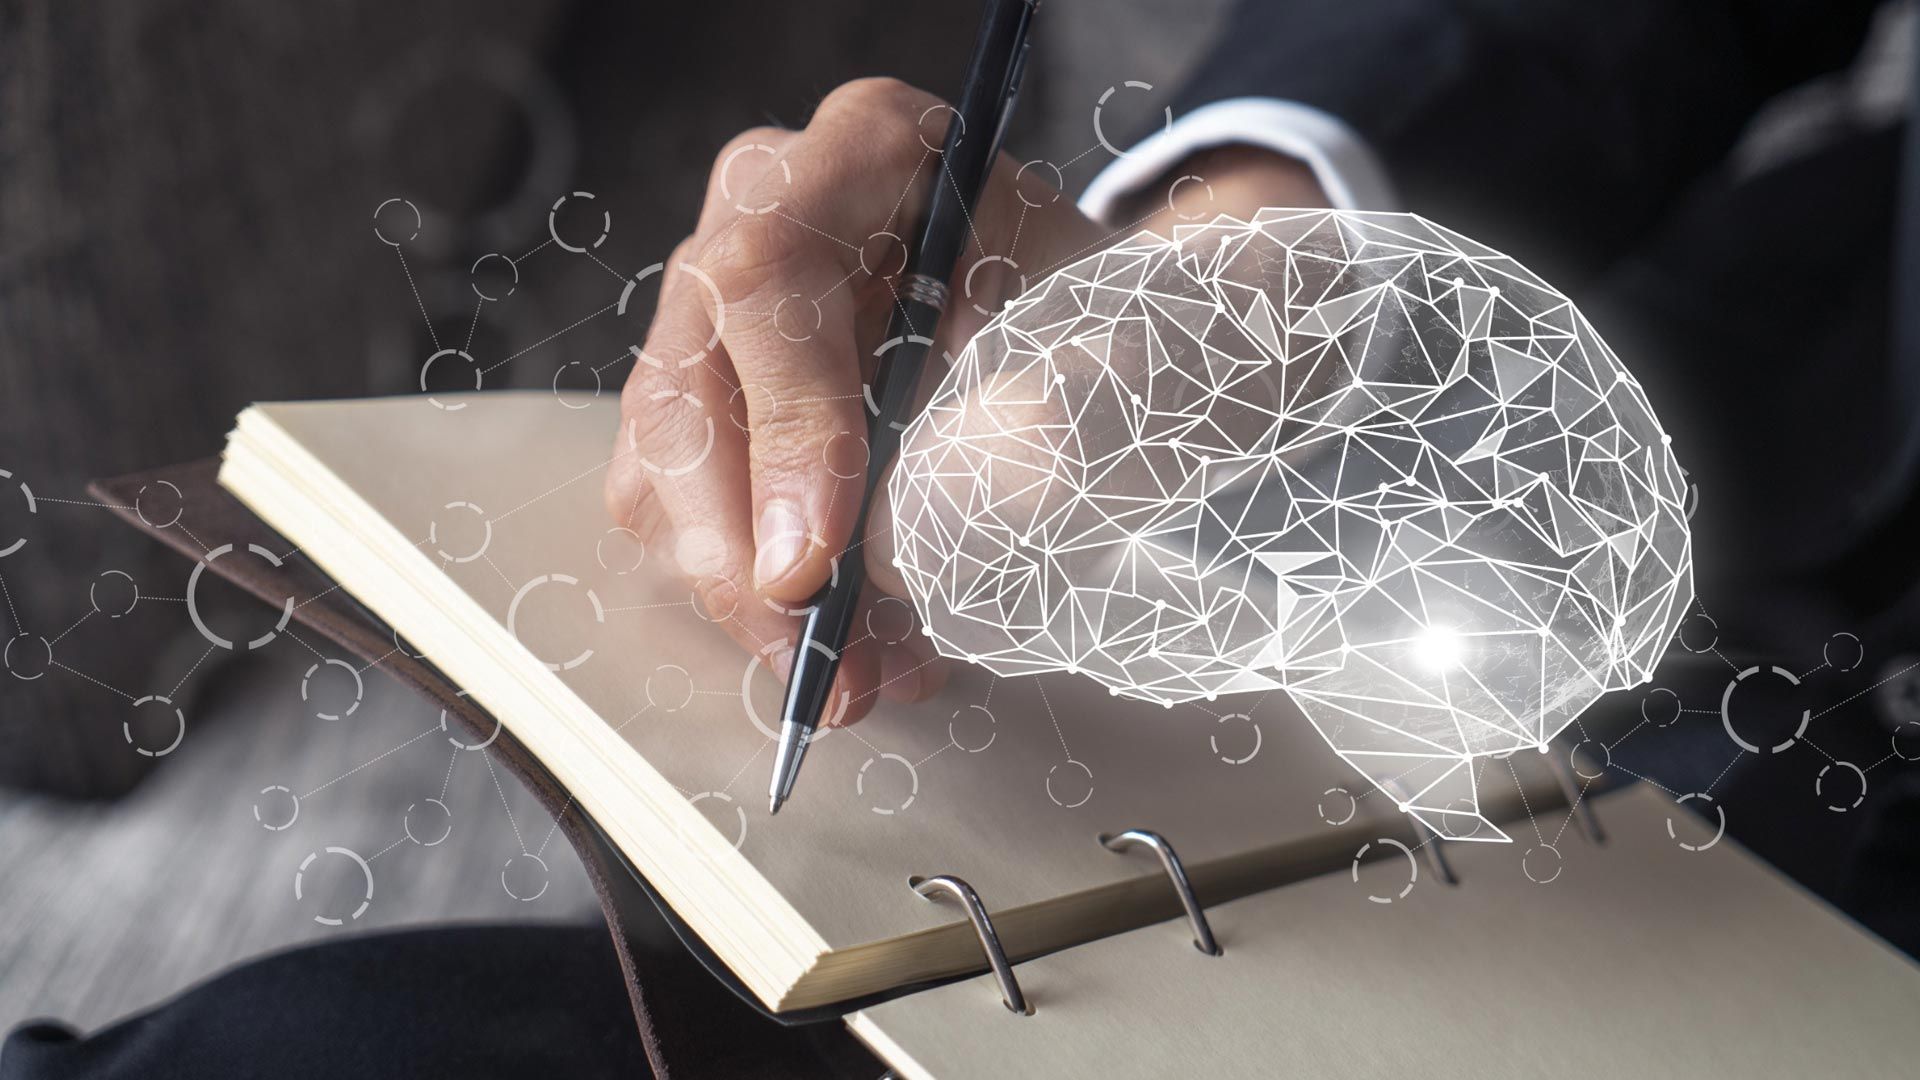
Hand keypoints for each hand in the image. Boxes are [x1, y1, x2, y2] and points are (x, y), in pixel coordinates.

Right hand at [603, 75, 1328, 723]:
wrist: (1128, 335)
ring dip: (748, 599)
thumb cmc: (1126, 322)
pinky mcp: (715, 398)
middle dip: (743, 554)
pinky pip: (684, 511)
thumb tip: (935, 524)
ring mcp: (723, 307)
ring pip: (663, 466)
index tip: (815, 568)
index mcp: (869, 149)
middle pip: (684, 386)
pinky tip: (852, 648)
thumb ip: (1062, 400)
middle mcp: (766, 212)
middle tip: (825, 672)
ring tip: (860, 680)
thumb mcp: (1134, 340)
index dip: (786, 431)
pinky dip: (759, 600)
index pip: (770, 279)